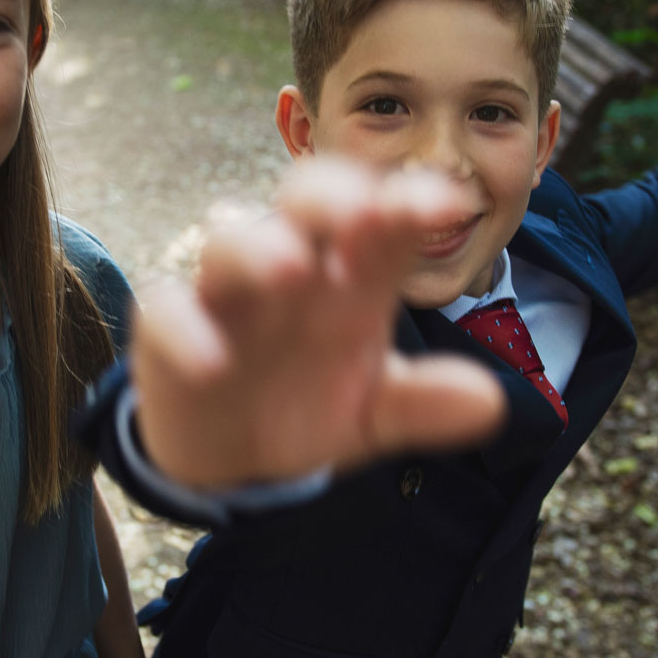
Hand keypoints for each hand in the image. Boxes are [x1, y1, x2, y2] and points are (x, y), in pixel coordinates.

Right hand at [131, 160, 506, 489]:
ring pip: (230, 239)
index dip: (410, 201)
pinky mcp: (170, 329)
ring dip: (257, 247)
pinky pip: (166, 310)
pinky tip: (211, 363)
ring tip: (289, 269)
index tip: (447, 203)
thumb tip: (490, 402)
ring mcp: (227, 292)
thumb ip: (425, 403)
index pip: (381, 217)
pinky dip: (185, 332)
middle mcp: (291, 266)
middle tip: (361, 211)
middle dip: (331, 196)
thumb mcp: (375, 414)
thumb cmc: (310, 407)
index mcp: (350, 274)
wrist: (234, 462)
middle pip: (304, 198)